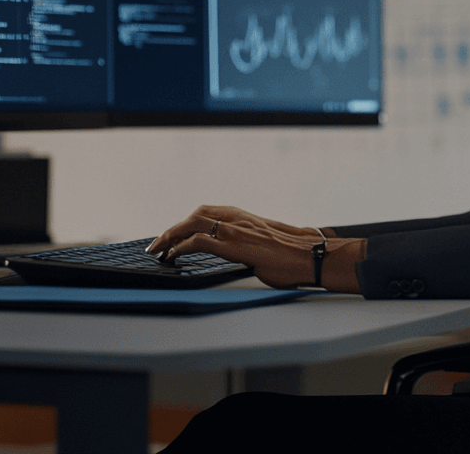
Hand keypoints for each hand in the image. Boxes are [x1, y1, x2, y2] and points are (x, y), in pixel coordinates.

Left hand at [146, 206, 364, 292]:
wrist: (310, 255)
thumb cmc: (293, 253)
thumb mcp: (265, 242)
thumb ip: (248, 243)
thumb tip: (242, 253)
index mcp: (243, 216)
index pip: (206, 212)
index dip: (185, 223)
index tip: (173, 236)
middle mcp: (237, 218)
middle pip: (195, 215)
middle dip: (172, 229)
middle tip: (158, 244)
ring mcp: (235, 230)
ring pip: (192, 224)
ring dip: (171, 236)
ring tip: (159, 251)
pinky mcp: (235, 246)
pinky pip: (200, 242)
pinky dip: (182, 247)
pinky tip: (173, 256)